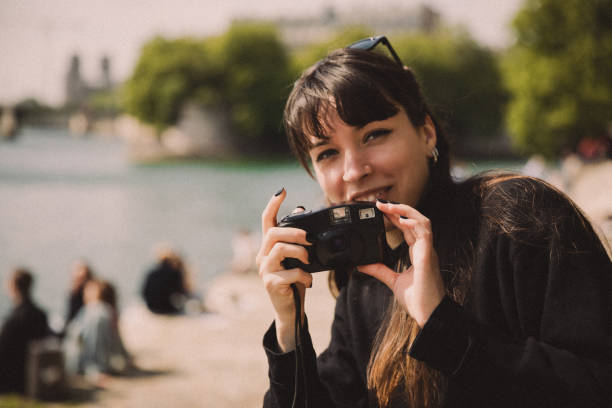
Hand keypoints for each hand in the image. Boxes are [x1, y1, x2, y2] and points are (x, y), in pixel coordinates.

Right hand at [256, 188, 311, 351]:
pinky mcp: (270, 283)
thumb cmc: (295, 282)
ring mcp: (264, 270)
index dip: (273, 204)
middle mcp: (262, 256)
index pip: (266, 221)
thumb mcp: (298, 258)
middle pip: (273, 233)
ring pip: (279, 249)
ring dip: (299, 252)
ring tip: (308, 260)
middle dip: (294, 232)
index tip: (282, 191)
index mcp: (269, 247)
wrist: (291, 309)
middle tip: (310, 239)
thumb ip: (296, 239)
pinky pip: (290, 272)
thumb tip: (300, 211)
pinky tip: (309, 280)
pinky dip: (304, 275)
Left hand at [358, 200, 444, 327]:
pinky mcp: (428, 256)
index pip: (408, 228)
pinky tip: (402, 220)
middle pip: (415, 220)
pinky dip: (414, 224)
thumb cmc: (417, 299)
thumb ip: (379, 270)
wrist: (428, 314)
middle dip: (398, 209)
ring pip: (422, 221)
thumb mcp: (392, 281)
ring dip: (406, 211)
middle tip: (380, 203)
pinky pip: (425, 234)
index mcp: (418, 253)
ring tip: (389, 206)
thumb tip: (362, 265)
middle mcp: (424, 249)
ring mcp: (428, 251)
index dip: (396, 217)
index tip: (381, 210)